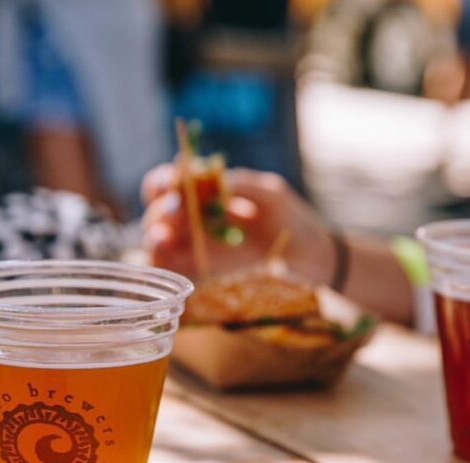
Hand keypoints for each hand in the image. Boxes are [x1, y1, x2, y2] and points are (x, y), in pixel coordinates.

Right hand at [142, 165, 334, 281]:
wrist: (314, 257)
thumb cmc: (293, 220)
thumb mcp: (270, 193)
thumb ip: (240, 183)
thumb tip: (206, 179)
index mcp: (206, 196)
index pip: (169, 185)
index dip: (162, 181)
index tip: (172, 181)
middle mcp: (194, 223)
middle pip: (158, 214)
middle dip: (160, 210)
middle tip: (176, 209)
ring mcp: (197, 251)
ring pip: (158, 244)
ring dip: (154, 238)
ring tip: (165, 236)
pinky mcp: (204, 276)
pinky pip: (174, 273)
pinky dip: (165, 266)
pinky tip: (170, 260)